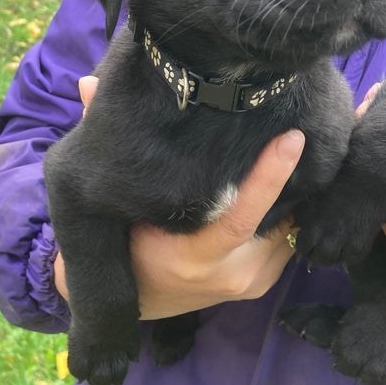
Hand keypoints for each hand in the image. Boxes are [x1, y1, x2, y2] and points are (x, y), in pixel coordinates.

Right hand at [53, 75, 303, 319]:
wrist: (135, 300)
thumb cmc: (125, 241)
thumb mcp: (118, 201)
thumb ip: (112, 146)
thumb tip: (89, 84)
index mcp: (191, 260)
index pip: (239, 218)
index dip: (268, 178)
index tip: (291, 138)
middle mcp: (226, 276)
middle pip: (275, 219)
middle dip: (290, 178)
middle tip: (296, 128)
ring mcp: (248, 284)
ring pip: (286, 228)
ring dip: (291, 195)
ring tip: (292, 150)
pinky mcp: (261, 284)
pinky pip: (285, 240)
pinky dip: (286, 212)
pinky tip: (287, 182)